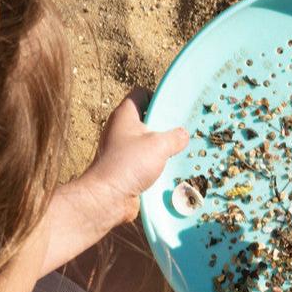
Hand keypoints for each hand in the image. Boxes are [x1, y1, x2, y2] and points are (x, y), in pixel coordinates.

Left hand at [82, 88, 188, 225]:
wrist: (107, 197)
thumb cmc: (129, 164)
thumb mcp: (159, 145)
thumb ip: (175, 137)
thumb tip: (183, 135)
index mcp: (125, 115)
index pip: (141, 94)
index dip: (157, 97)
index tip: (174, 109)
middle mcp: (121, 129)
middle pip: (146, 119)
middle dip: (165, 125)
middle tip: (183, 131)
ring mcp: (122, 149)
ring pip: (147, 142)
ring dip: (162, 147)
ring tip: (181, 151)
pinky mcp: (125, 168)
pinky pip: (145, 160)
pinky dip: (157, 164)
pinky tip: (171, 169)